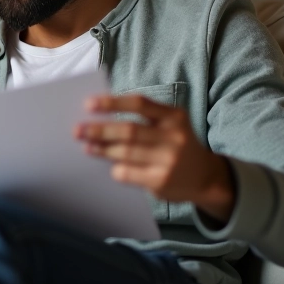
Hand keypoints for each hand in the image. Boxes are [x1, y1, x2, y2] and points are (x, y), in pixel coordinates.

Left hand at [74, 95, 234, 223]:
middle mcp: (174, 137)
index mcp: (174, 116)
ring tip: (87, 146)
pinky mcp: (161, 181)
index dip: (112, 102)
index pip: (139, 104)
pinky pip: (127, 173)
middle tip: (77, 130)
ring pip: (125, 152)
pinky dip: (115, 169)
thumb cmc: (176, 145)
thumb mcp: (170, 125)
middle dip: (100, 130)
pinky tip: (109, 166)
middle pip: (129, 130)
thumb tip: (99, 117)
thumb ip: (143, 118)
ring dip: (102, 149)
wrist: (206, 177)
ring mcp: (168, 160)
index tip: (88, 104)